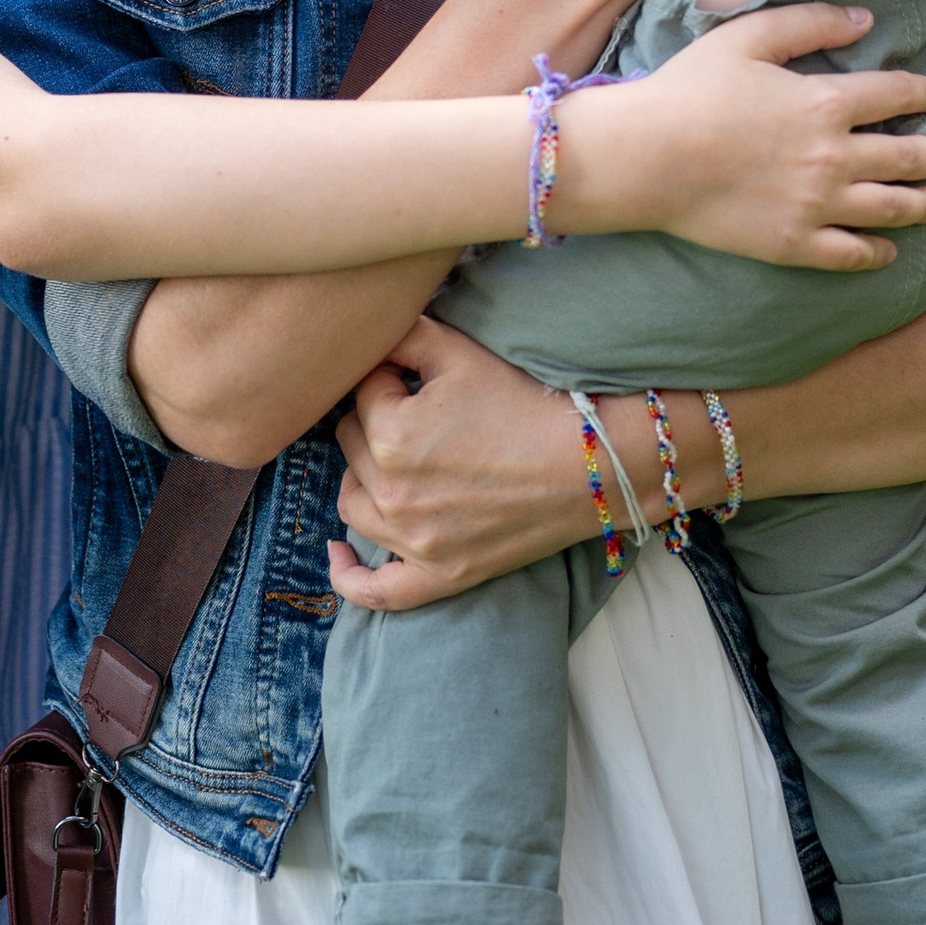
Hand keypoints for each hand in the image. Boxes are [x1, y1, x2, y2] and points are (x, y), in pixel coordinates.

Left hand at [332, 317, 608, 607]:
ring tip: (396, 458)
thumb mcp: (458, 351)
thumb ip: (401, 333)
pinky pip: (376, 591)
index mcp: (390, 434)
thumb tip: (367, 339)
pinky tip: (337, 553)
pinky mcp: (438, 576)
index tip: (427, 381)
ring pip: (352, 503)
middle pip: (351, 446)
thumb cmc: (523, 402)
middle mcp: (391, 492)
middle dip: (377, 422)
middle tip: (425, 415)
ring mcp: (412, 542)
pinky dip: (349, 575)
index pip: (362, 394)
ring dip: (363, 476)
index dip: (392, 379)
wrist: (587, 462)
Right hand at [556, 0, 925, 275]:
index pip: (897, 95)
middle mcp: (834, 157)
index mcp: (826, 102)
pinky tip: (889, 250)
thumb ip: (810, 22)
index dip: (921, 93)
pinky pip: (852, 254)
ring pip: (892, 208)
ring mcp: (817, 206)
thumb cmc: (691, 89)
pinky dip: (878, 253)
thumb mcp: (749, 36)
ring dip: (924, 203)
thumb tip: (865, 18)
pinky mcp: (794, 244)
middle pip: (907, 156)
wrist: (646, 157)